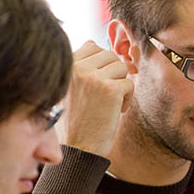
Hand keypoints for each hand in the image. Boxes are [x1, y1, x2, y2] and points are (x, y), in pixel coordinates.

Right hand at [56, 41, 132, 156]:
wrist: (77, 150)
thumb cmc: (73, 122)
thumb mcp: (67, 88)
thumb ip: (78, 66)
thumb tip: (94, 43)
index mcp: (64, 65)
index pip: (91, 46)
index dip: (101, 66)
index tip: (98, 86)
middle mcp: (76, 67)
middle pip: (109, 56)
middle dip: (112, 76)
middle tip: (104, 98)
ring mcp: (93, 77)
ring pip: (121, 67)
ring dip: (120, 86)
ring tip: (109, 105)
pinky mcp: (110, 89)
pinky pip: (129, 83)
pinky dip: (127, 99)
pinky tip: (114, 113)